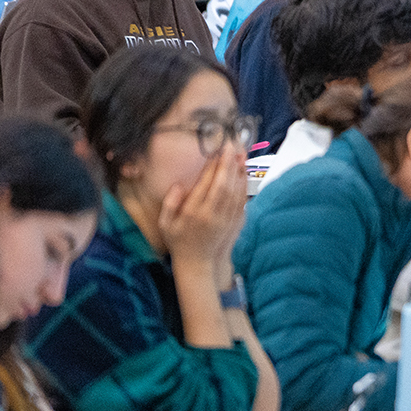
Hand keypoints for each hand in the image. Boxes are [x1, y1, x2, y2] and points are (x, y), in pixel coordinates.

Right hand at [156, 148, 247, 266]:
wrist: (200, 265)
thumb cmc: (179, 241)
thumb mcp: (166, 224)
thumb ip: (169, 203)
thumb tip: (178, 184)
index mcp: (194, 213)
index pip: (206, 184)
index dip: (213, 166)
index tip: (217, 151)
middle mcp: (212, 215)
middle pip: (224, 185)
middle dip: (229, 164)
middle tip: (232, 146)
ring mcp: (227, 219)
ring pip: (236, 191)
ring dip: (239, 171)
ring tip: (241, 154)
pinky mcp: (236, 222)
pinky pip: (242, 200)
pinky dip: (244, 185)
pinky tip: (244, 173)